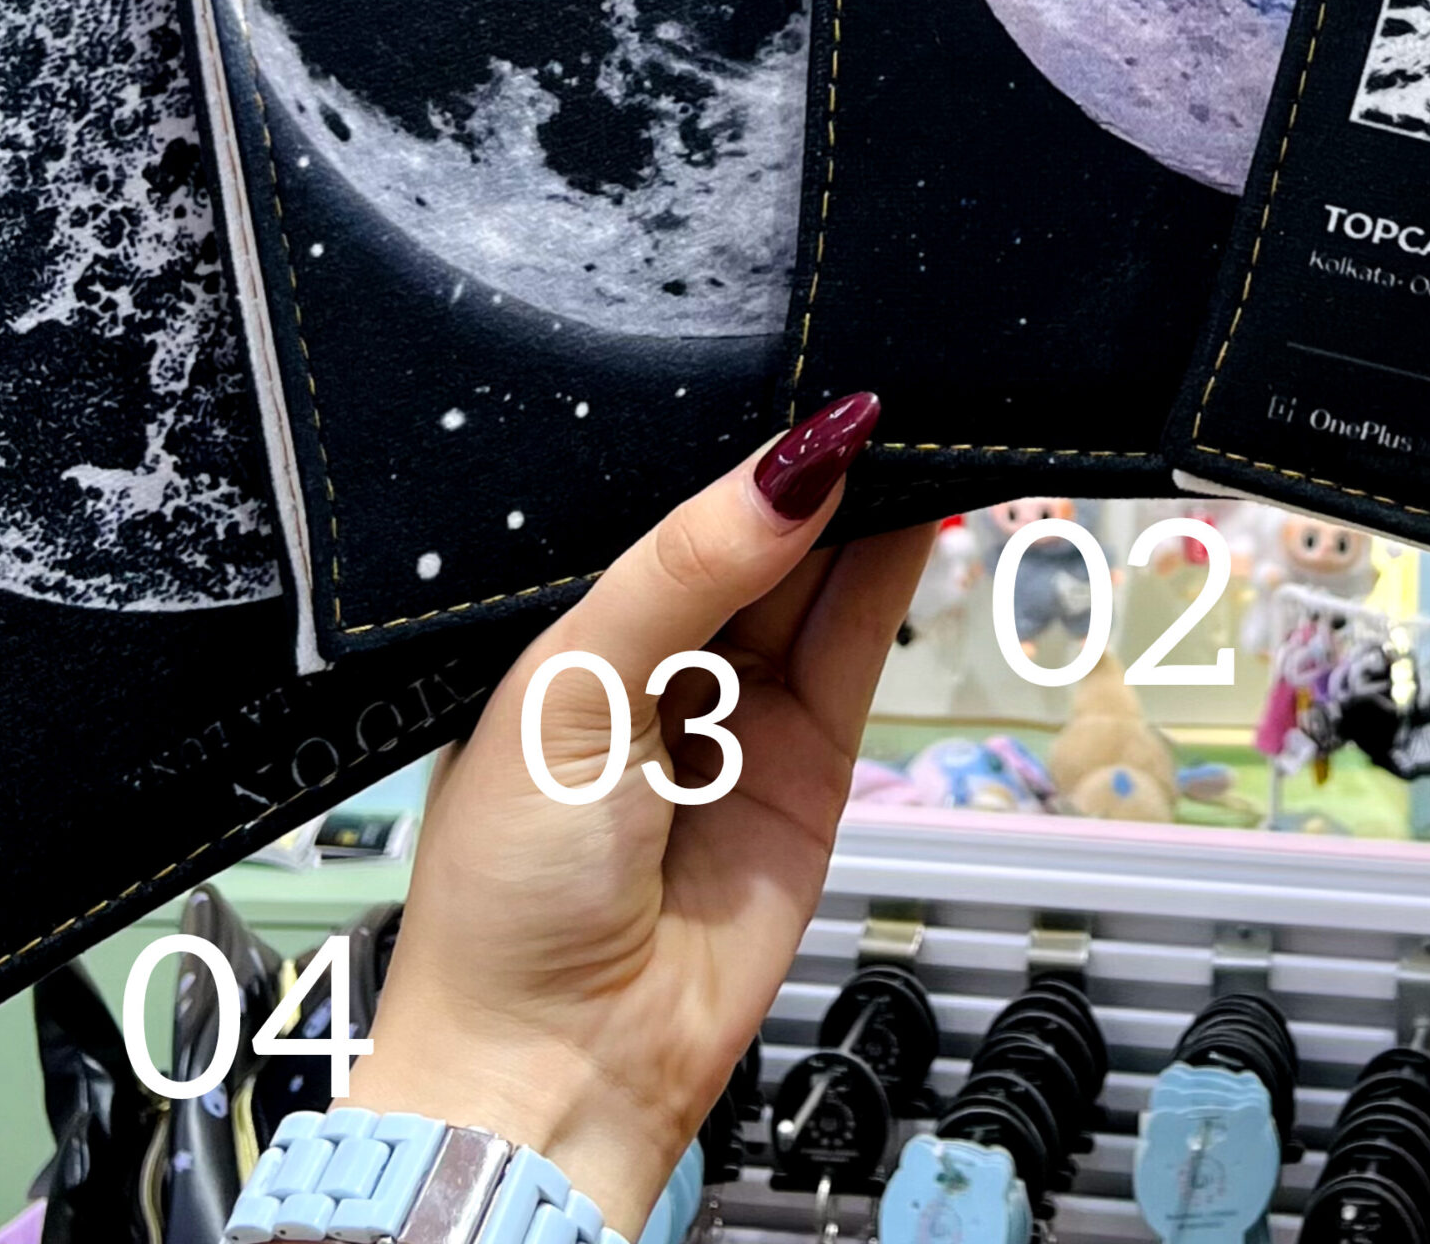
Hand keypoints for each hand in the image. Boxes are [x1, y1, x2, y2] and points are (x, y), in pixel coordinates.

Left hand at [349, 396, 931, 1235]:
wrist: (559, 1066)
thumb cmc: (509, 882)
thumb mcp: (571, 692)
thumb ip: (683, 573)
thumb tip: (796, 468)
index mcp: (568, 626)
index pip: (661, 504)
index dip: (725, 444)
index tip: (786, 362)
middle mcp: (657, 652)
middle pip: (750, 528)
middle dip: (802, 461)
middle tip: (865, 371)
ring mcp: (740, 699)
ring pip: (817, 569)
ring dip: (862, 496)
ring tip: (909, 411)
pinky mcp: (814, 751)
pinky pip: (861, 637)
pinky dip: (895, 563)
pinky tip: (920, 490)